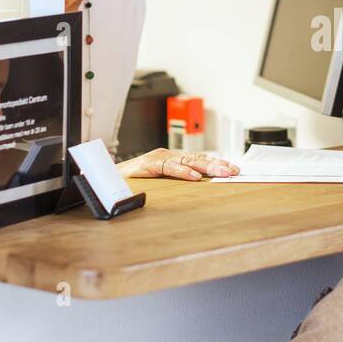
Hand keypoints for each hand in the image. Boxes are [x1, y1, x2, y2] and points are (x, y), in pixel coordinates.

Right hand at [117, 148, 239, 180]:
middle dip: (218, 165)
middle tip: (234, 171)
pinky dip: (182, 172)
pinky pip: (168, 168)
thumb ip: (177, 179)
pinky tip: (194, 177)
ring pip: (187, 162)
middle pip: (198, 160)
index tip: (234, 170)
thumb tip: (200, 185)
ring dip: (207, 168)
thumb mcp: (162, 180)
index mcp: (173, 159)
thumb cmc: (136, 180)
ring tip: (222, 173)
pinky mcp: (148, 165)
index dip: (217, 164)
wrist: (108, 176)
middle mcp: (168, 156)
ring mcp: (159, 158)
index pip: (200, 160)